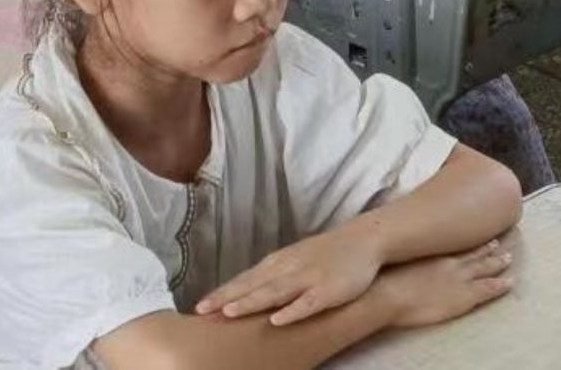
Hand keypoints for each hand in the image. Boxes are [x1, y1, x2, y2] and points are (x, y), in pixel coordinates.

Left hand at [194, 226, 383, 325]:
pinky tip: (277, 320)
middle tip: (200, 310)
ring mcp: (307, 278)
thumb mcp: (292, 262)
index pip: (243, 280)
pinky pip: (307, 303)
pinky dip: (291, 311)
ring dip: (251, 302)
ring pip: (274, 292)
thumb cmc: (324, 255)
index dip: (220, 293)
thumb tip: (243, 294)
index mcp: (276, 264)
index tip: (198, 306)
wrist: (363, 240)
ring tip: (229, 313)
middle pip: (251, 285)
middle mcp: (286, 269)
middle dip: (225, 298)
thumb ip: (270, 278)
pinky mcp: (328, 290)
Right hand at [377, 240, 515, 330]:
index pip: (457, 242)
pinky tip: (510, 282)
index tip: (478, 230)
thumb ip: (404, 249)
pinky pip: (489, 289)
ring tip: (509, 257)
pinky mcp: (465, 296)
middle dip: (489, 248)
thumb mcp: (395, 256)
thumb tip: (399, 241)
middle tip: (500, 241)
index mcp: (435, 251)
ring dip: (498, 262)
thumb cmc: (386, 278)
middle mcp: (451, 261)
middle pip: (474, 253)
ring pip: (485, 267)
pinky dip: (501, 285)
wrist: (390, 295)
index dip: (469, 237)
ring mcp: (460, 278)